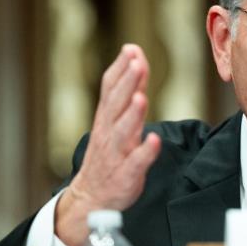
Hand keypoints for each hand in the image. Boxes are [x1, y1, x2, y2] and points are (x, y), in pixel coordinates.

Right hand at [55, 44, 160, 245]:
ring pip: (123, 132)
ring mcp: (117, 153)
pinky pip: (135, 162)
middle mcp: (109, 132)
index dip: (121, 69)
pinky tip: (154, 141)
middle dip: (127, 84)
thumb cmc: (110, 150)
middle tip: (137, 64)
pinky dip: (145, 152)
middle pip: (116, 105)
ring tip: (141, 98)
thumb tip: (135, 55)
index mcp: (107, 117)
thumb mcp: (116, 117)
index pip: (110, 88)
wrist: (92, 195)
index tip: (132, 50)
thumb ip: (128, 87)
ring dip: (132, 115)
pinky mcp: (127, 174)